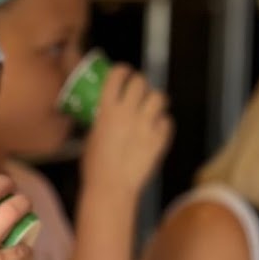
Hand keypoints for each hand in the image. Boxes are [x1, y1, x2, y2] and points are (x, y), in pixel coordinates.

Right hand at [81, 65, 172, 199]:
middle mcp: (128, 114)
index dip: (122, 71)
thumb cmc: (95, 167)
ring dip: (154, 101)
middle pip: (140, 82)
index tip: (123, 72)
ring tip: (151, 109)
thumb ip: (103, 121)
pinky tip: (155, 130)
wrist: (111, 189)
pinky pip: (166, 121)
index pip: (117, 76)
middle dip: (139, 84)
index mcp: (107, 111)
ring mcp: (146, 126)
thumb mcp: (92, 137)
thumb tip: (108, 113)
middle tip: (138, 92)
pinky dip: (162, 124)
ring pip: (159, 97)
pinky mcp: (159, 140)